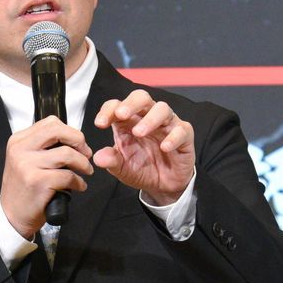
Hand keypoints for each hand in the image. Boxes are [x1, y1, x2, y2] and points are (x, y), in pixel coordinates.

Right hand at [0, 115, 92, 236]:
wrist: (12, 215)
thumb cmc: (24, 188)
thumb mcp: (25, 160)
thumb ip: (43, 147)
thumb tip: (72, 139)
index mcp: (18, 141)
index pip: (51, 123)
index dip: (70, 132)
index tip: (78, 144)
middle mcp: (20, 150)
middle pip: (58, 131)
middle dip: (79, 141)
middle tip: (86, 153)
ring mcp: (28, 165)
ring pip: (67, 154)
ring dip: (83, 164)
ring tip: (85, 172)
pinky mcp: (38, 182)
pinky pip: (68, 176)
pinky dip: (79, 182)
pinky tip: (79, 186)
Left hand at [93, 88, 193, 205]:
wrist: (163, 185)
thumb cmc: (142, 169)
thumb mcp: (122, 168)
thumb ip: (111, 161)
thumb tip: (98, 157)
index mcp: (129, 122)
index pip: (117, 105)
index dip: (108, 110)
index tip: (100, 124)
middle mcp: (148, 118)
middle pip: (142, 97)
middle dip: (131, 103)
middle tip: (121, 115)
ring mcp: (167, 125)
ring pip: (162, 109)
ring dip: (150, 119)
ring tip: (139, 133)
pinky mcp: (184, 136)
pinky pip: (181, 130)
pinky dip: (173, 137)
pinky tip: (164, 147)